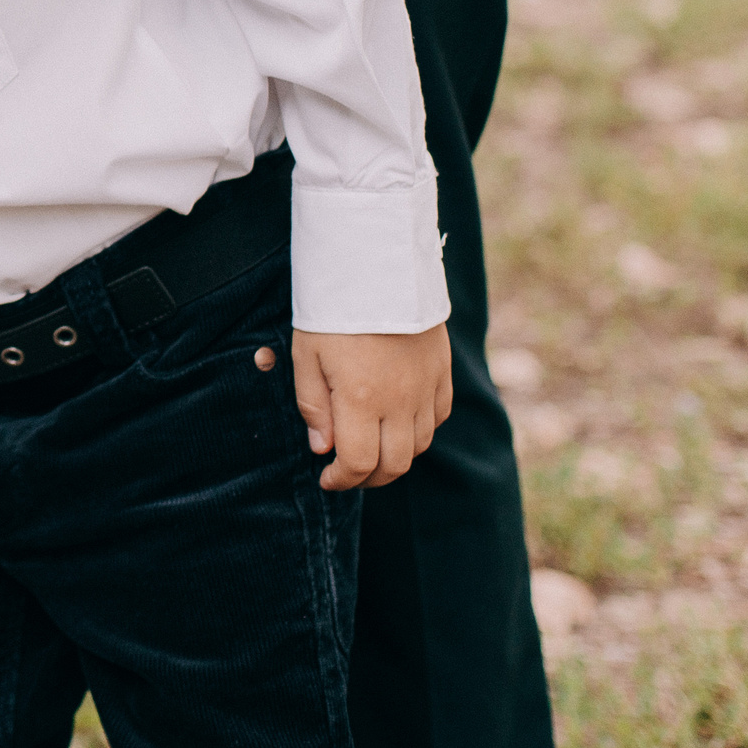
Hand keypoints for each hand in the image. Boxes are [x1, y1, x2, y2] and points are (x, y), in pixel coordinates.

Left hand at [291, 324, 452, 490]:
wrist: (376, 267)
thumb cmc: (333, 311)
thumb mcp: (306, 355)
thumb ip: (313, 406)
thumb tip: (323, 448)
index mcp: (361, 399)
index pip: (359, 464)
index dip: (342, 480)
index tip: (327, 479)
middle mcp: (400, 401)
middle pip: (395, 464)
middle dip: (369, 478)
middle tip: (347, 473)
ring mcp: (426, 387)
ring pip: (420, 444)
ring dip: (395, 457)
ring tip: (370, 449)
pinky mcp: (441, 371)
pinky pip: (438, 416)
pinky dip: (420, 430)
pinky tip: (398, 423)